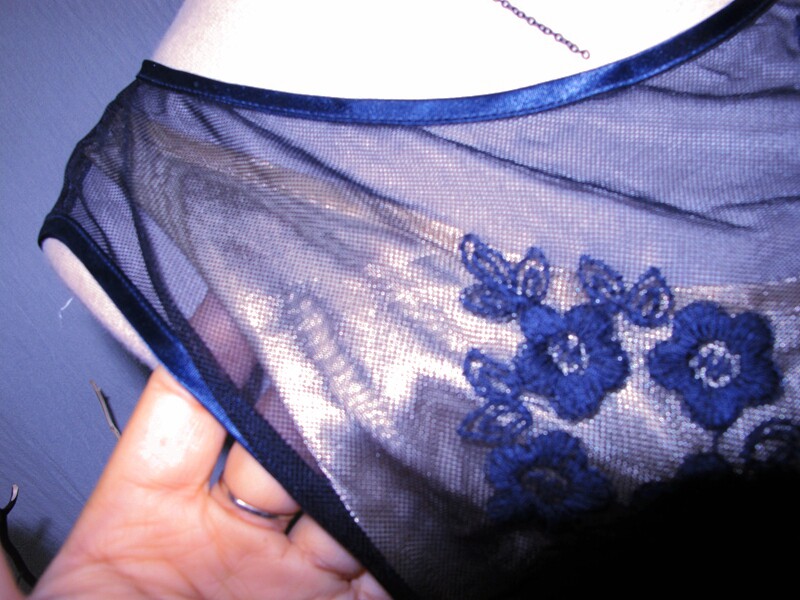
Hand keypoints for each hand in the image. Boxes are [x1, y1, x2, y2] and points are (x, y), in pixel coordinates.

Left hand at [11, 367, 388, 598]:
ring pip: (336, 489)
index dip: (213, 354)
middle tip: (333, 340)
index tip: (240, 298)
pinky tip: (413, 480)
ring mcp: (293, 579)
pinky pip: (386, 557)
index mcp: (146, 522)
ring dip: (357, 450)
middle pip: (273, 438)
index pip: (186, 411)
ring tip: (382, 400)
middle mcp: (229, 538)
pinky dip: (403, 522)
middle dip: (301, 393)